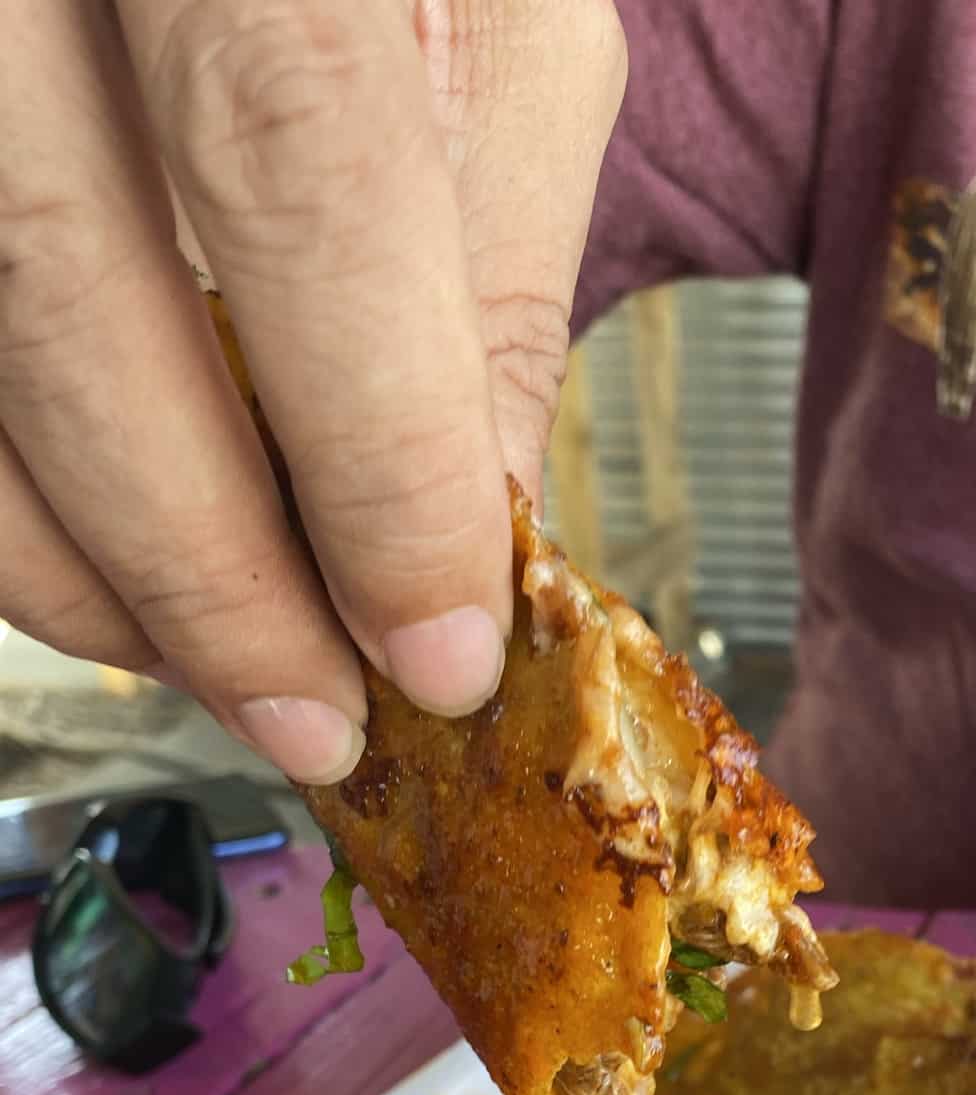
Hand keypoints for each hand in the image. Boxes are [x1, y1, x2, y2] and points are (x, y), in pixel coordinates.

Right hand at [0, 0, 624, 781]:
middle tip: (318, 715)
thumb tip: (479, 527)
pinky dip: (10, 506)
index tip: (437, 645)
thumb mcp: (497, 25)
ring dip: (86, 563)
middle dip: (210, 565)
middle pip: (68, 280)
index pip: (300, 177)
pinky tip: (104, 567)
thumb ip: (492, 260)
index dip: (373, 455)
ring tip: (219, 666)